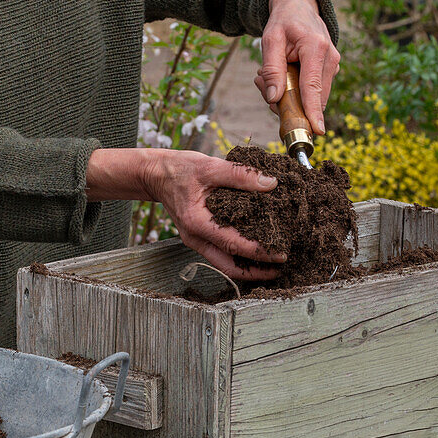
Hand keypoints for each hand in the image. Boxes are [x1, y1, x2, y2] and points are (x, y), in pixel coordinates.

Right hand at [86, 148, 285, 281]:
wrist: (156, 175)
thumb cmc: (180, 169)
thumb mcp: (210, 166)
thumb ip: (240, 175)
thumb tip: (270, 183)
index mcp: (197, 222)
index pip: (233, 245)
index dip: (259, 252)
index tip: (280, 254)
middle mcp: (194, 238)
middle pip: (228, 267)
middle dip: (256, 272)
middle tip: (280, 267)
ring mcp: (195, 241)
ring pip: (224, 265)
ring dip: (247, 269)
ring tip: (271, 266)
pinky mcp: (198, 238)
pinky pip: (220, 255)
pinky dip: (238, 258)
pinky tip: (255, 253)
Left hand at [254, 0, 340, 134]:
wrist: (299, 7)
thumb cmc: (284, 22)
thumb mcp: (270, 40)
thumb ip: (272, 70)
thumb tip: (273, 99)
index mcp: (316, 48)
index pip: (313, 87)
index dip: (314, 111)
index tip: (317, 130)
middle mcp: (330, 58)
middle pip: (312, 96)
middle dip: (288, 102)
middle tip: (262, 83)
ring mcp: (333, 64)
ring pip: (313, 96)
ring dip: (289, 95)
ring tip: (269, 75)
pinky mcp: (330, 70)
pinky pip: (313, 90)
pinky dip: (296, 90)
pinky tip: (283, 75)